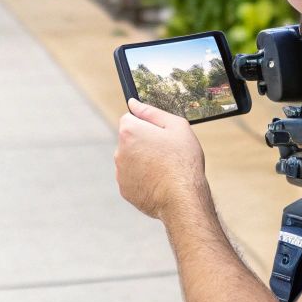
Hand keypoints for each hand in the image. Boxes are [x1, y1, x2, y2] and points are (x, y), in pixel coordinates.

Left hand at [115, 97, 208, 219]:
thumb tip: (133, 103)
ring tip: (164, 169)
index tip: (160, 134)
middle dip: (144, 143)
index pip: (130, 118)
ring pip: (131, 159)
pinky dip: (143, 178)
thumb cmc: (183, 161)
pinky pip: (133, 178)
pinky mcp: (125, 190)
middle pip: (130, 140)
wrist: (183, 198)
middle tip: (166, 153)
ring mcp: (120, 172)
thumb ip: (152, 112)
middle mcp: (119, 151)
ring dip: (143, 161)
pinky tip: (159, 182)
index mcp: (129, 132)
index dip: (147, 124)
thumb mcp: (176, 127)